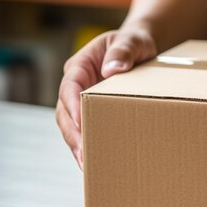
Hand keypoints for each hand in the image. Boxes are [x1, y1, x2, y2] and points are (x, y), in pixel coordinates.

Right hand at [56, 28, 156, 168]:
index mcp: (81, 65)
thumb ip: (124, 50)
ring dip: (77, 145)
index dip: (71, 105)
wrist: (141, 48)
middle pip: (65, 111)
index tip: (79, 122)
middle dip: (72, 134)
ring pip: (71, 125)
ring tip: (86, 165)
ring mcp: (82, 100)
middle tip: (83, 154)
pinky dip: (88, 145)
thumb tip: (112, 68)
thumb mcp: (132, 40)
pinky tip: (95, 162)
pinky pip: (85, 130)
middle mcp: (76, 84)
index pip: (70, 86)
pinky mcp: (93, 111)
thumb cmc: (135, 41)